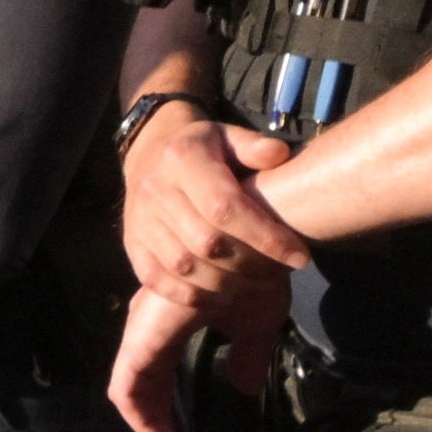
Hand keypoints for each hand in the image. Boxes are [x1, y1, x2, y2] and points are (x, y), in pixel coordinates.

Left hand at [107, 256, 290, 431]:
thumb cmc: (257, 275)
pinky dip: (146, 422)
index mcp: (169, 324)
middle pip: (142, 392)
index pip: (157, 380)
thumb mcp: (255, 326)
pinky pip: (128, 389)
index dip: (168, 419)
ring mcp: (144, 332)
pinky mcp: (143, 338)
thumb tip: (243, 387)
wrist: (258, 244)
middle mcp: (150, 327)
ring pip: (131, 396)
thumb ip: (245, 357)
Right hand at [115, 101, 309, 296]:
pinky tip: (222, 295)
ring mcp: (140, 220)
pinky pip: (159, 280)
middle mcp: (156, 190)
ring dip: (227, 285)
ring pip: (185, 267)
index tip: (300, 256)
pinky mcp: (131, 244)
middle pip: (206, 243)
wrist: (149, 152)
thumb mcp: (227, 136)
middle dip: (251, 265)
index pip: (226, 208)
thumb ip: (254, 147)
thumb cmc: (202, 149)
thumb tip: (279, 156)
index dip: (265, 237)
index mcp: (182, 159)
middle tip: (281, 272)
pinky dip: (192, 295)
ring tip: (257, 284)